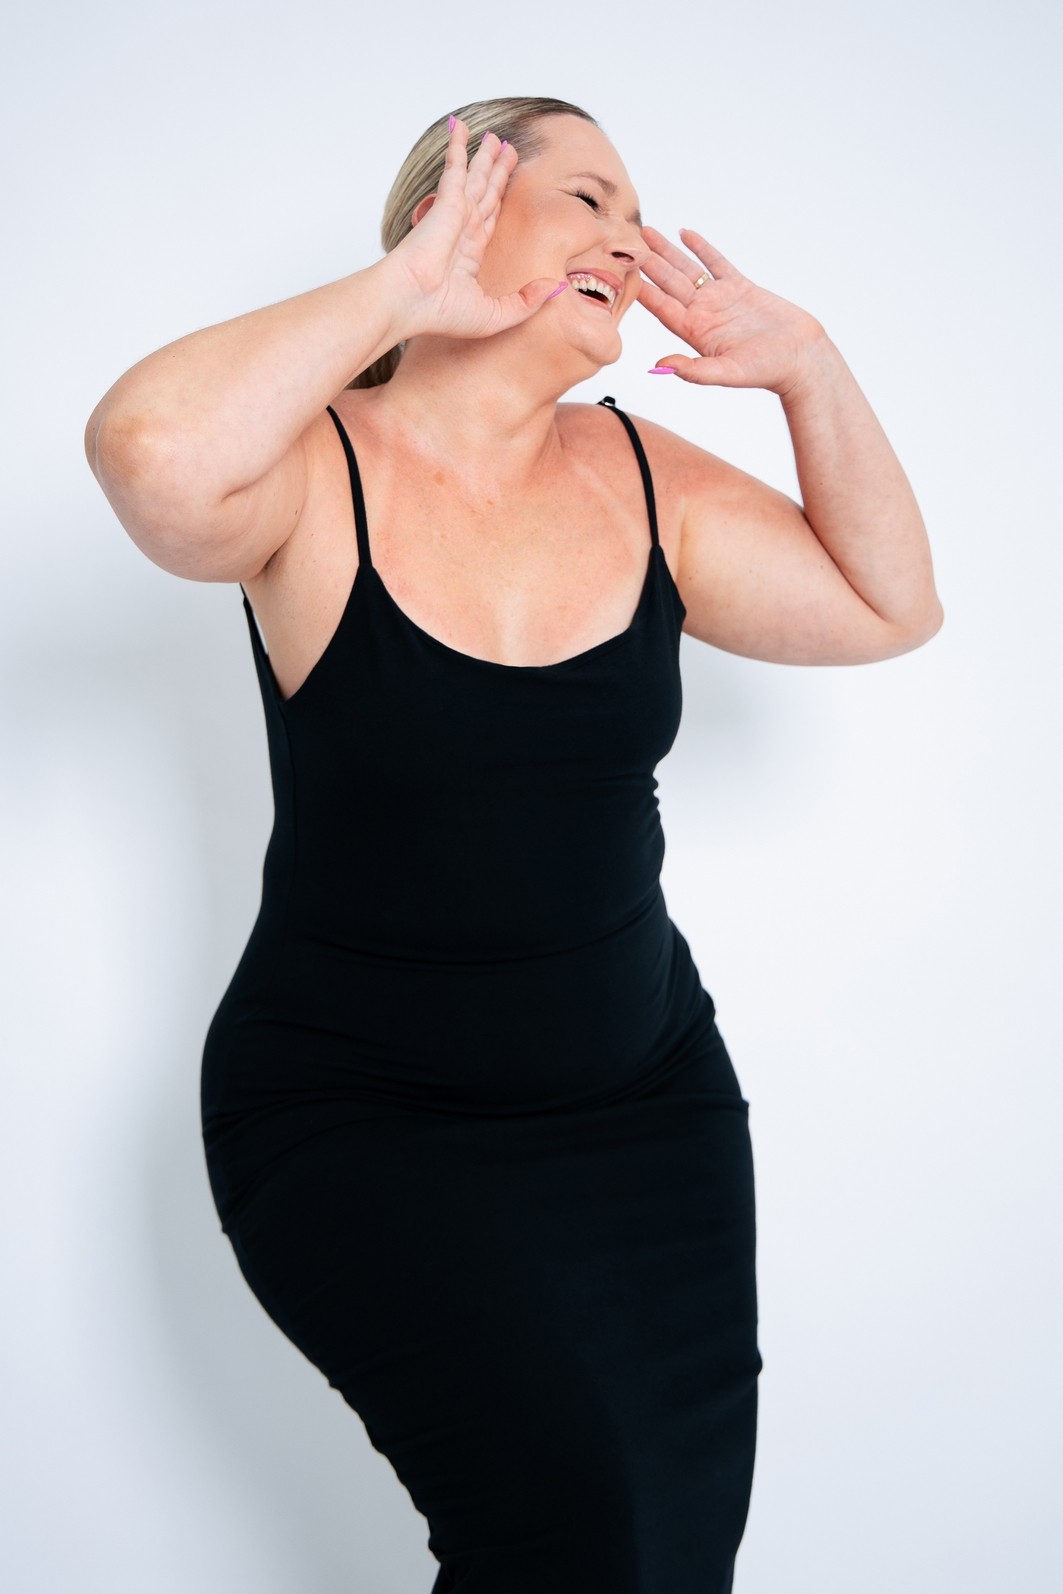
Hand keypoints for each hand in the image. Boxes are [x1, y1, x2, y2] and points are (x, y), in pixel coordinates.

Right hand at [387, 117, 566, 341]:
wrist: (410, 302)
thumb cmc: (442, 314)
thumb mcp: (496, 315)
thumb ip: (527, 302)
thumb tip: (557, 287)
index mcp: (470, 254)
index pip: (490, 219)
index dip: (500, 200)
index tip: (506, 187)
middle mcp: (463, 231)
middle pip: (486, 193)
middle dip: (497, 172)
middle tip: (507, 150)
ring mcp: (455, 214)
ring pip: (476, 176)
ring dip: (484, 156)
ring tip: (494, 137)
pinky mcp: (448, 202)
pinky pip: (456, 166)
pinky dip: (457, 146)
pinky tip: (459, 126)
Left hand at [638, 226, 827, 396]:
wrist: (801, 358)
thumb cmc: (767, 370)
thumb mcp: (728, 373)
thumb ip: (694, 371)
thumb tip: (659, 366)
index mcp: (695, 333)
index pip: (662, 307)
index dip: (642, 290)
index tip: (621, 271)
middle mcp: (703, 314)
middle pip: (669, 283)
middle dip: (648, 263)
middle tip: (626, 242)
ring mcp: (720, 299)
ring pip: (688, 269)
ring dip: (668, 252)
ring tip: (648, 233)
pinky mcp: (740, 288)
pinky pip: (716, 263)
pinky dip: (702, 248)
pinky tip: (686, 234)